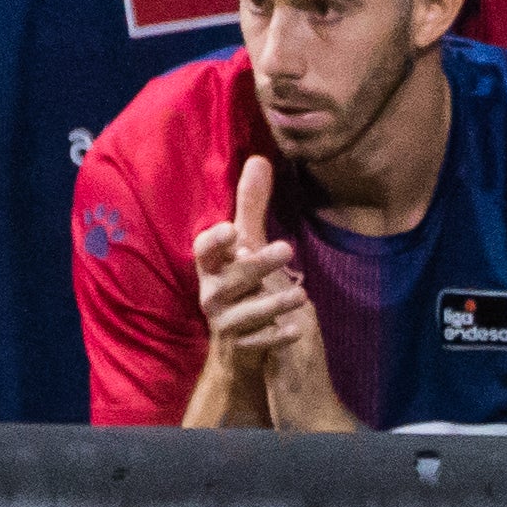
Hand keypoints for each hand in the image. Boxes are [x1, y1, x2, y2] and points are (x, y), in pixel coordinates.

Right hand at [188, 159, 346, 432]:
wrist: (237, 345)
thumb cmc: (241, 284)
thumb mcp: (245, 246)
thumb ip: (251, 207)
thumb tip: (258, 159)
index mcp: (212, 267)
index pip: (205, 251)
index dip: (214, 241)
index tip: (231, 231)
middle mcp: (213, 293)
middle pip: (229, 280)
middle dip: (255, 265)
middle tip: (287, 249)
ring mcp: (225, 322)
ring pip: (244, 314)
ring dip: (272, 303)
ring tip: (302, 295)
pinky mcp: (241, 347)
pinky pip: (256, 344)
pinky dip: (275, 337)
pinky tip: (296, 330)